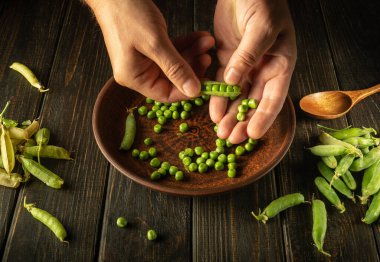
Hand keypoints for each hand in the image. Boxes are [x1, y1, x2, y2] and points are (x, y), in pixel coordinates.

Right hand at [87, 0, 213, 101]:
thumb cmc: (128, 14)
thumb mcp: (155, 43)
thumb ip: (176, 68)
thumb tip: (193, 91)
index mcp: (134, 77)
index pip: (165, 94)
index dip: (187, 90)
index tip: (206, 81)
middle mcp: (138, 72)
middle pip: (172, 79)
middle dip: (192, 67)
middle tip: (208, 56)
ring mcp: (144, 60)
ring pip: (175, 63)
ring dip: (192, 53)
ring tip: (207, 42)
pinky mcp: (149, 47)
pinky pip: (171, 51)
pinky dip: (185, 44)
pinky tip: (198, 37)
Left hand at [211, 0, 296, 142]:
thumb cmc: (264, 1)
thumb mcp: (262, 28)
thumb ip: (249, 55)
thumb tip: (233, 81)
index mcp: (280, 63)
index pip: (274, 97)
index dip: (263, 118)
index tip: (252, 135)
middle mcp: (264, 68)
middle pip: (254, 102)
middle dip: (242, 122)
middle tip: (230, 139)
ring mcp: (245, 65)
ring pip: (237, 96)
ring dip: (229, 114)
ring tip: (220, 132)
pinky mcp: (227, 59)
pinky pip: (222, 83)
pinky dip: (218, 97)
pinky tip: (213, 112)